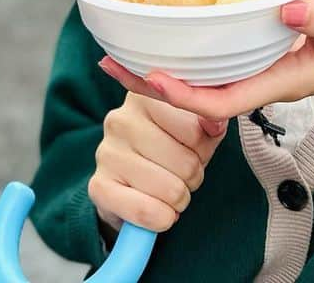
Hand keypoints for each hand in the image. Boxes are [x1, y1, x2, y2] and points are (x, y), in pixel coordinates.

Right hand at [88, 90, 229, 234]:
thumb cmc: (169, 148)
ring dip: (180, 199)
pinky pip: (147, 212)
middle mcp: (121, 118)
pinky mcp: (98, 186)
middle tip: (181, 173)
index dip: (204, 149)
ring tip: (169, 188)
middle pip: (186, 163)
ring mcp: (106, 151)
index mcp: (146, 95)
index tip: (193, 148)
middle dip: (193, 176)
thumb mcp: (194, 130)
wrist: (131, 182)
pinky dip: (162, 219)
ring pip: (171, 190)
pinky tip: (157, 208)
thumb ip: (208, 122)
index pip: (196, 130)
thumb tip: (215, 123)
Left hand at [98, 0, 313, 121]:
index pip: (220, 101)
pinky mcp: (269, 56)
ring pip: (205, 79)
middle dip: (152, 84)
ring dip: (164, 67)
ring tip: (123, 48)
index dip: (181, 96)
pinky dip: (192, 51)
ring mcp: (266, 70)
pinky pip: (221, 62)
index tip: (147, 77)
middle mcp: (265, 80)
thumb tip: (283, 8)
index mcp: (281, 81)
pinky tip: (175, 34)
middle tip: (107, 60)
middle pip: (199, 94)